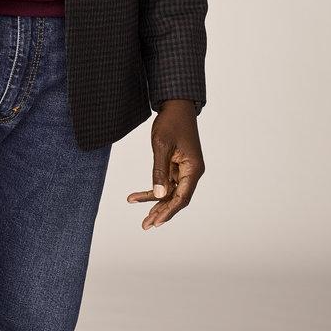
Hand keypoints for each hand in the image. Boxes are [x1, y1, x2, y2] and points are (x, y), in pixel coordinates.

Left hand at [126, 99, 204, 228]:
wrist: (175, 104)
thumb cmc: (171, 122)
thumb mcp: (161, 145)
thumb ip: (160, 171)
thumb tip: (159, 195)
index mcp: (194, 168)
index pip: (182, 197)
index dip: (169, 211)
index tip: (155, 222)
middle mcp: (192, 171)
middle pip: (177, 199)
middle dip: (161, 212)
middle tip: (146, 226)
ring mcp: (184, 169)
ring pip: (170, 193)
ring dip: (156, 204)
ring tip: (143, 219)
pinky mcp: (176, 165)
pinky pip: (165, 182)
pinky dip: (153, 190)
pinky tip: (136, 197)